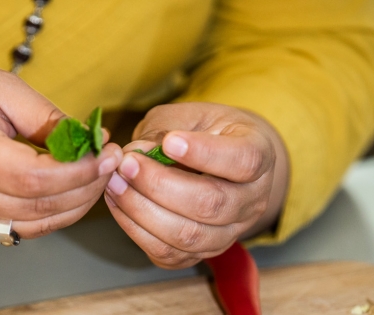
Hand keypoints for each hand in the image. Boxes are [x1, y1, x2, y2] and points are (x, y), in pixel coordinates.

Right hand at [0, 57, 122, 238]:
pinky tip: (65, 192)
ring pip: (30, 226)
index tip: (105, 154)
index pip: (34, 178)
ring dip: (72, 207)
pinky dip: (47, 215)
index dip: (78, 172)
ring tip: (94, 178)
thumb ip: (42, 117)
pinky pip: (14, 228)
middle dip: (85, 190)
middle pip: (37, 207)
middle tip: (110, 166)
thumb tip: (88, 140)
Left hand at [104, 103, 287, 268]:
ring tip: (115, 185)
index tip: (170, 141)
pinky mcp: (203, 252)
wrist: (222, 161)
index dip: (205, 153)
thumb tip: (135, 153)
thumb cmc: (205, 131)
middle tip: (126, 164)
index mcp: (259, 155)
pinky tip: (119, 205)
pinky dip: (137, 231)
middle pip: (212, 204)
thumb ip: (164, 130)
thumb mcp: (191, 116)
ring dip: (143, 211)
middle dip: (160, 185)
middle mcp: (252, 200)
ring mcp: (231, 232)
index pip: (243, 161)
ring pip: (189, 236)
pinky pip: (170, 253)